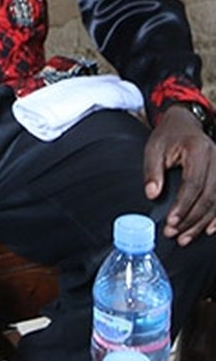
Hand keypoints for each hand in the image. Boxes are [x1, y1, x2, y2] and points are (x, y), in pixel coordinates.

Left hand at [144, 104, 215, 244]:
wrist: (185, 124)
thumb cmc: (169, 136)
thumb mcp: (154, 147)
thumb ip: (153, 170)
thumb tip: (152, 193)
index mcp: (198, 150)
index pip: (193, 184)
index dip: (183, 205)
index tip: (171, 221)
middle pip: (208, 197)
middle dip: (191, 219)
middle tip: (175, 233)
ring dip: (201, 223)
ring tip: (185, 236)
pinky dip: (215, 218)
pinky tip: (206, 230)